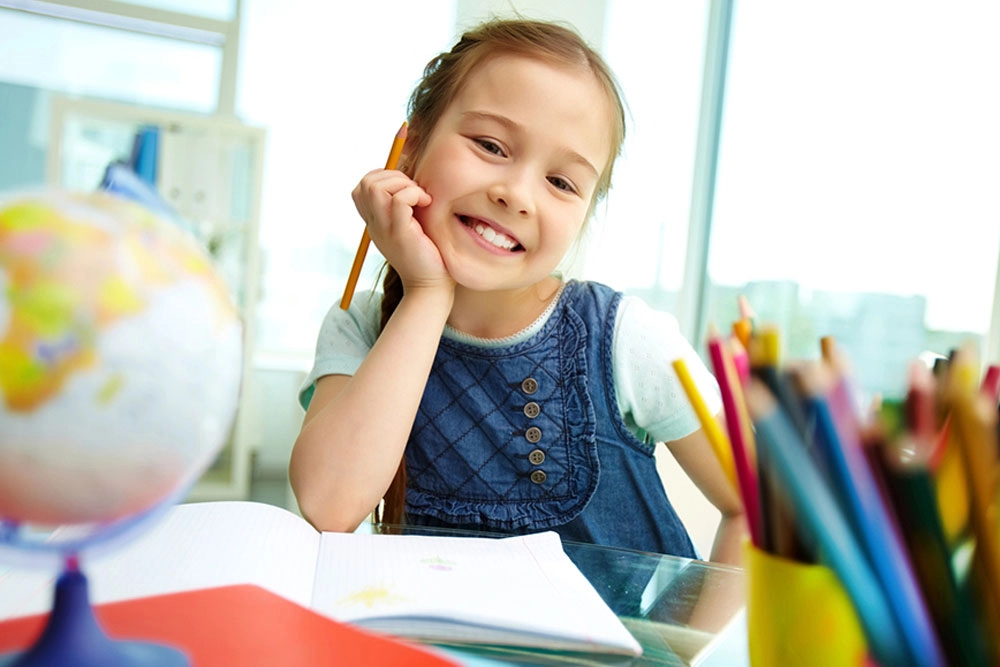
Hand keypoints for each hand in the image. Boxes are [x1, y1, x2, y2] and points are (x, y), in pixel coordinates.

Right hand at [351, 169, 451, 291]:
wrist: (430, 287)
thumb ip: (405, 207)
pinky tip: (427, 204)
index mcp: (375, 222)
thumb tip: (412, 181)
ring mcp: (385, 229)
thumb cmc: (428, 256)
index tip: (407, 189)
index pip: (362, 188)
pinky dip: (414, 194)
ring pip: (376, 188)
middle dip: (393, 176)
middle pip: (366, 183)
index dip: (383, 178)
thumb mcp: (410, 227)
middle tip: (415, 191)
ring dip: (402, 183)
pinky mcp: (400, 234)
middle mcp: (375, 224)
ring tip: (420, 198)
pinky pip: (398, 201)